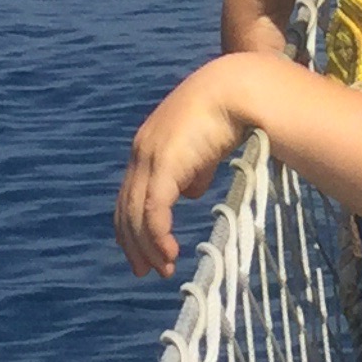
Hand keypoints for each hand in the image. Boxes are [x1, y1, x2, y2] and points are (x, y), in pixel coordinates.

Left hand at [114, 61, 249, 278]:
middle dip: (134, 244)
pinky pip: (154, 210)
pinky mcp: (164, 164)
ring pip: (137, 215)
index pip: (129, 195)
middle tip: (144, 272)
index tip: (142, 250)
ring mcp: (149, 158)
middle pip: (127, 209)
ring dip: (148, 247)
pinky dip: (157, 236)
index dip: (133, 225)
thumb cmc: (225, 113)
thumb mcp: (204, 148)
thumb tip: (192, 192)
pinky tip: (169, 252)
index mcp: (147, 148)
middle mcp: (141, 154)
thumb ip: (195, 170)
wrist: (234, 89)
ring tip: (162, 269)